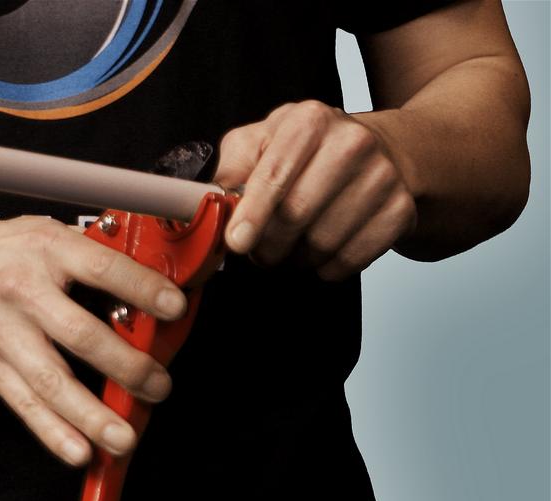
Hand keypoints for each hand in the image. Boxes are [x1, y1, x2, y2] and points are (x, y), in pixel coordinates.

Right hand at [0, 216, 187, 466]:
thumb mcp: (39, 234)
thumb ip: (87, 256)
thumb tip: (146, 284)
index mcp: (46, 249)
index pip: (104, 268)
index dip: (143, 289)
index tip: (175, 308)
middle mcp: (24, 291)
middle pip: (83, 334)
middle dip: (129, 366)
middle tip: (159, 385)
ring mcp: (4, 332)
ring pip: (53, 380)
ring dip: (94, 414)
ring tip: (126, 436)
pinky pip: (24, 403)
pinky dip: (52, 431)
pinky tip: (77, 450)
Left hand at [214, 100, 417, 279]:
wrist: (384, 152)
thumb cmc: (312, 150)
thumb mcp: (264, 141)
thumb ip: (233, 167)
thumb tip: (212, 200)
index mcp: (310, 121)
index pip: (274, 175)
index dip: (252, 214)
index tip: (236, 242)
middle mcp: (352, 142)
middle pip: (296, 216)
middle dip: (267, 245)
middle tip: (258, 250)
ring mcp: (382, 177)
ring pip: (322, 244)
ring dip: (296, 259)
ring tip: (291, 246)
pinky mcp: (400, 211)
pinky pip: (350, 260)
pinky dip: (326, 268)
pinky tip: (322, 251)